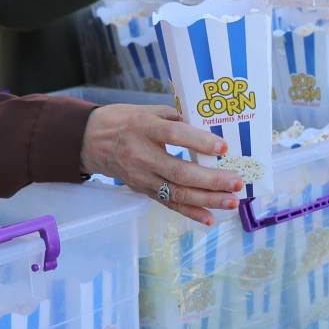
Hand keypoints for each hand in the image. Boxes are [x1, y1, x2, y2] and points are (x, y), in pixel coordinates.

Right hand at [80, 104, 241, 223]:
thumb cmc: (125, 120)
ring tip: (231, 201)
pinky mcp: (143, 190)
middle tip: (236, 182)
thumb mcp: (148, 110)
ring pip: (176, 193)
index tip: (223, 148)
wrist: (91, 140)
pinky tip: (210, 218)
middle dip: (211, 180)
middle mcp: (142, 155)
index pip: (173, 136)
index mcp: (143, 128)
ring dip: (207, 200)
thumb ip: (176, 119)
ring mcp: (142, 177)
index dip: (199, 142)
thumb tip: (209, 128)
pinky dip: (190, 213)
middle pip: (179, 172)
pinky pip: (168, 203)